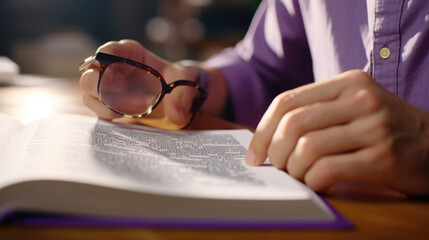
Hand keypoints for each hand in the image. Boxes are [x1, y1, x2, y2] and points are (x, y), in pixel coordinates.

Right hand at [79, 39, 198, 124]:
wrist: (177, 95)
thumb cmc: (178, 80)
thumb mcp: (185, 80)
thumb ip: (183, 95)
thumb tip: (177, 115)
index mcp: (128, 53)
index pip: (107, 51)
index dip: (105, 64)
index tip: (119, 83)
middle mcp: (113, 68)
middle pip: (89, 75)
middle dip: (100, 88)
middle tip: (122, 98)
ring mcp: (108, 87)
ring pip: (89, 95)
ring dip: (106, 106)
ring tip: (131, 111)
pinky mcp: (109, 104)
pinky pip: (97, 110)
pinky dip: (109, 115)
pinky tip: (127, 117)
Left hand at [246, 70, 428, 195]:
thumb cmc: (386, 128)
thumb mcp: (355, 106)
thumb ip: (318, 113)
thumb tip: (268, 139)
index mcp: (347, 83)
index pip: (287, 102)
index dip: (262, 131)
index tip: (254, 154)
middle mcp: (360, 99)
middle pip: (293, 124)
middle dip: (275, 152)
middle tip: (278, 168)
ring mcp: (374, 126)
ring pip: (307, 148)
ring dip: (294, 169)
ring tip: (300, 176)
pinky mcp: (383, 156)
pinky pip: (328, 169)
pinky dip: (314, 181)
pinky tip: (319, 184)